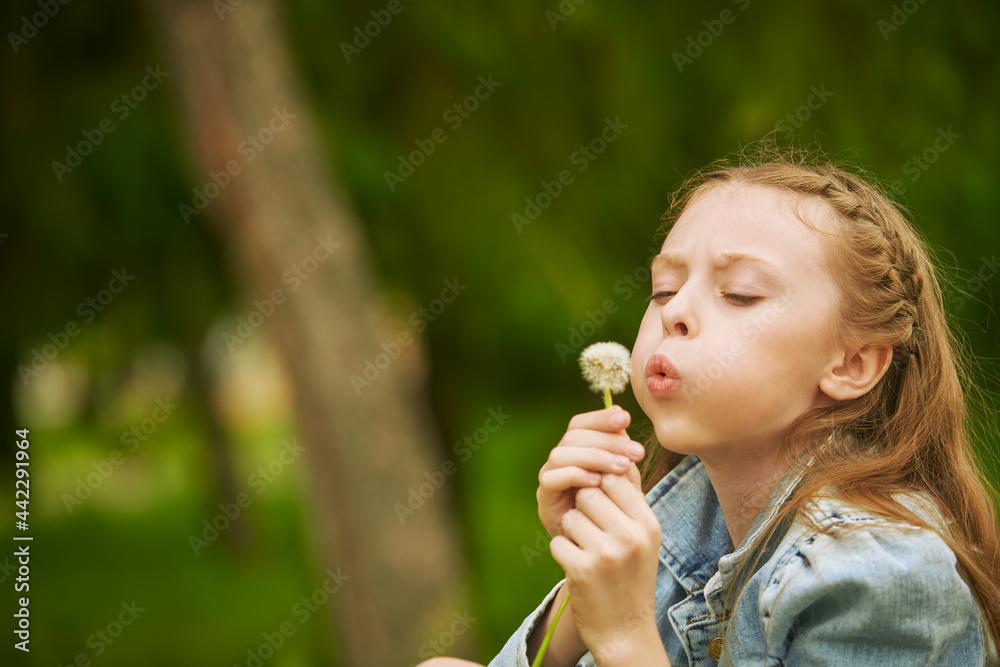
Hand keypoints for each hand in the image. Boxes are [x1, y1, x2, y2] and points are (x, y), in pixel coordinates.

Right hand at [537, 407, 644, 538]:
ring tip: (622, 467)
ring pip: (561, 453)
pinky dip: (575, 475)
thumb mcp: (625, 482)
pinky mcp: (544, 500)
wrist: (604, 558)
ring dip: (595, 456)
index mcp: (577, 451)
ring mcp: (550, 479)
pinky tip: (598, 482)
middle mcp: (560, 461)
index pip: (581, 424)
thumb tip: (623, 418)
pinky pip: (552, 479)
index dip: (601, 417)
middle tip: (635, 452)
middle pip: (573, 435)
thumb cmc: (616, 516)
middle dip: (606, 439)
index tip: (627, 418)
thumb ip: (623, 454)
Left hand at [549, 473, 663, 662]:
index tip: (600, 508)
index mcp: (648, 523)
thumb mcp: (642, 535)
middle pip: (589, 493)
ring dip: (572, 533)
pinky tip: (579, 569)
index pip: (613, 477)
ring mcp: (607, 554)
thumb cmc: (631, 575)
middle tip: (594, 534)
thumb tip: (616, 453)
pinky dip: (563, 554)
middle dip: (583, 510)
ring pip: (571, 516)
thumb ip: (629, 497)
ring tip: (588, 552)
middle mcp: (631, 536)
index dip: (599, 488)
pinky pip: (558, 542)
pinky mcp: (582, 570)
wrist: (625, 630)